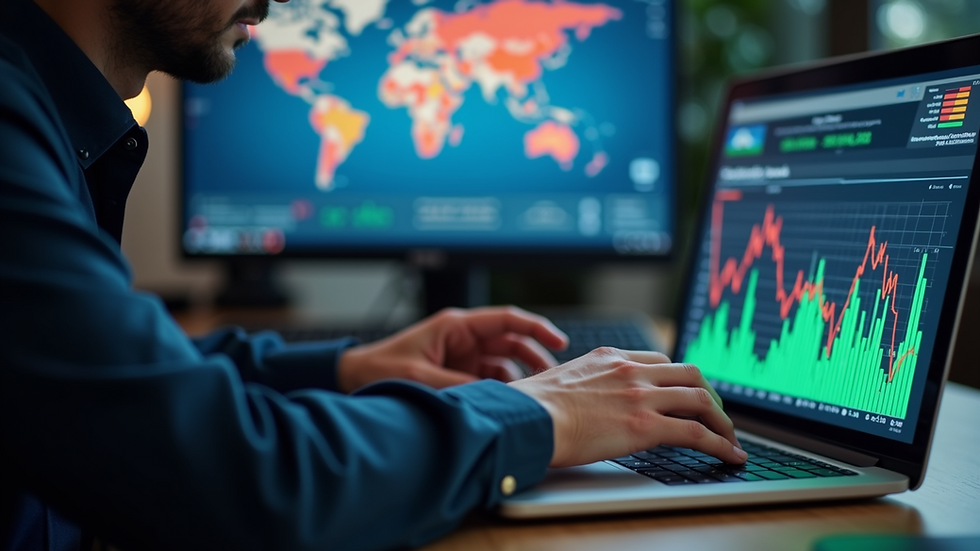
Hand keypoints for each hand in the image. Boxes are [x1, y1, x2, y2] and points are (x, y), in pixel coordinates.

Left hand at [337, 307, 568, 392]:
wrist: (353, 379)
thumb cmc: (379, 369)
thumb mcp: (419, 377)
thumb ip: (456, 387)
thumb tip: (491, 399)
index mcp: (457, 326)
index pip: (507, 320)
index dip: (537, 329)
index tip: (560, 342)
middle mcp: (464, 338)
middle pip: (512, 343)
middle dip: (534, 357)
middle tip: (551, 379)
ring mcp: (463, 357)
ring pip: (505, 364)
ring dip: (519, 379)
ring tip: (531, 398)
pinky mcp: (459, 375)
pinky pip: (491, 380)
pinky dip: (503, 391)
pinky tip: (509, 405)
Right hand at [509, 348, 745, 466]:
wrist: (526, 417)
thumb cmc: (532, 407)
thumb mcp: (562, 382)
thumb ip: (584, 387)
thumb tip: (583, 405)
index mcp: (609, 357)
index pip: (660, 360)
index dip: (680, 379)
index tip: (688, 394)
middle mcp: (630, 369)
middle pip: (689, 373)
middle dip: (710, 395)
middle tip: (717, 416)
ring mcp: (640, 394)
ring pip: (701, 400)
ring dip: (722, 422)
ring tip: (730, 440)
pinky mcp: (645, 424)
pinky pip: (696, 432)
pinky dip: (720, 444)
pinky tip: (729, 456)